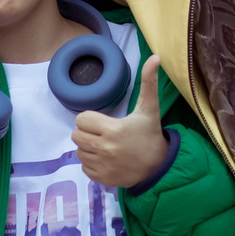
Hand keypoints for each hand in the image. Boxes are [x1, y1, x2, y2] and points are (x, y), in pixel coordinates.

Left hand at [72, 55, 169, 188]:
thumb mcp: (149, 109)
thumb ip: (148, 83)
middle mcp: (105, 148)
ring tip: (105, 146)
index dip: (90, 119)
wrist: (158, 166)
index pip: (81, 119)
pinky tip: (106, 159)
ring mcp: (102, 165)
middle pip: (76, 135)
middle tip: (102, 134)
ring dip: (88, 148)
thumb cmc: (150, 135)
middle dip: (87, 133)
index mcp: (113, 129)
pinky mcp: (102, 178)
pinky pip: (84, 167)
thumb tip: (155, 57)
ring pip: (79, 151)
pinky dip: (91, 163)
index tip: (102, 122)